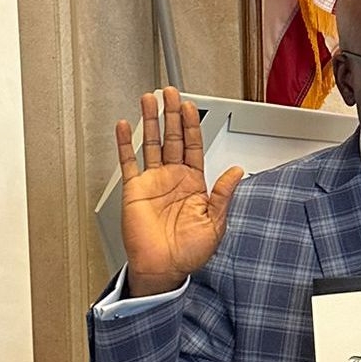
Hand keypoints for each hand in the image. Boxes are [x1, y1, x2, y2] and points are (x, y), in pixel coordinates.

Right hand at [116, 87, 243, 296]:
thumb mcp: (215, 223)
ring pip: (151, 143)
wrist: (163, 269)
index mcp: (194, 184)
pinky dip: (125, 144)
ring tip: (149, 99)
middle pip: (172, 138)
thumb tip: (236, 171)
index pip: (193, 146)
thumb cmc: (188, 252)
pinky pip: (128, 162)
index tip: (189, 106)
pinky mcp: (134, 190)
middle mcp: (172, 179)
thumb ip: (223, 195)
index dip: (191, 125)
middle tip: (170, 92)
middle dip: (172, 114)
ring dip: (150, 121)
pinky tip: (123, 127)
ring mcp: (153, 182)